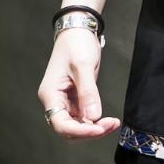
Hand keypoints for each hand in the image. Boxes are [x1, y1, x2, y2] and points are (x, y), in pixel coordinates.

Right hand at [37, 27, 120, 142]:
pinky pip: (83, 117)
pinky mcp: (75, 98)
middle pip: (68, 129)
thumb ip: (88, 92)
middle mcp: (55, 101)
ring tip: (113, 123)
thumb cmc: (77, 44)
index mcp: (50, 95)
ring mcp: (65, 101)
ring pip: (77, 125)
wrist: (78, 31)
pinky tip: (108, 119)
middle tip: (111, 125)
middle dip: (89, 132)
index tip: (99, 128)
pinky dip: (95, 120)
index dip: (80, 131)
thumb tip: (93, 116)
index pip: (61, 124)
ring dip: (94, 128)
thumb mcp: (83, 66)